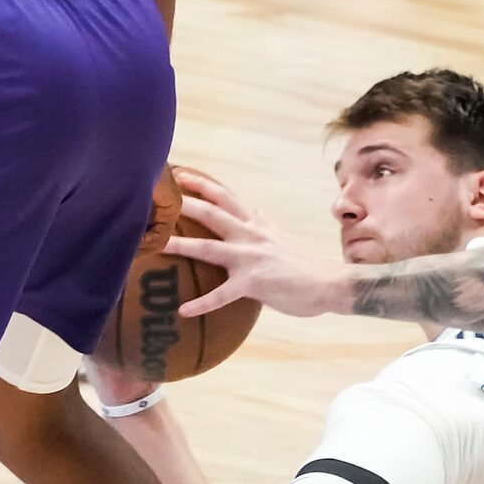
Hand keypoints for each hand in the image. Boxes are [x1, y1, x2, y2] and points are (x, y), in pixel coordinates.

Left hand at [164, 164, 347, 318]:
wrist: (327, 283)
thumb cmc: (301, 264)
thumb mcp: (280, 237)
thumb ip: (264, 224)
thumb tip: (258, 210)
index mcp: (254, 225)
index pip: (224, 197)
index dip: (201, 184)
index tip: (178, 173)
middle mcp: (250, 235)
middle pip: (212, 213)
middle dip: (184, 202)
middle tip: (158, 195)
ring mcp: (250, 258)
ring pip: (209, 248)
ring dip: (181, 246)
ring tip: (155, 245)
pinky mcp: (254, 284)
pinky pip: (222, 295)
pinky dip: (202, 303)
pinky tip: (183, 310)